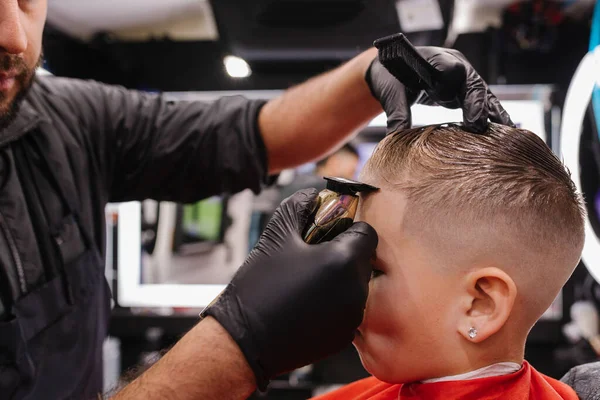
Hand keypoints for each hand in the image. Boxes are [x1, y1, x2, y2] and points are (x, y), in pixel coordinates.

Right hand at [200, 189, 377, 389]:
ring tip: (305, 282)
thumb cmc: (258, 287)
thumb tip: (316, 196)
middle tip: (310, 258)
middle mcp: (355, 290)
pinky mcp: (344, 337)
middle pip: (362, 259)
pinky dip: (333, 303)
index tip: (325, 234)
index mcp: (343, 261)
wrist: (244, 340)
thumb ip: (300, 206)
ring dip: (338, 278)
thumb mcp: (277, 235)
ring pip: (355, 285)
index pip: (367, 233)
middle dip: (342, 254)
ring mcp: (352, 317)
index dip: (346, 229)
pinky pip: (347, 309)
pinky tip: (305, 304)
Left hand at [366, 46, 514, 132]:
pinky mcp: (464, 91)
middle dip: (478, 105)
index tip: (458, 97)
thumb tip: (395, 137)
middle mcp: (454, 66)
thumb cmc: (391, 76)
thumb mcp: (391, 93)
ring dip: (493, 113)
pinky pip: (481, 103)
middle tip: (478, 127)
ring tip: (505, 132)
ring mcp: (462, 78)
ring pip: (482, 94)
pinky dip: (490, 116)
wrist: (391, 70)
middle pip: (473, 83)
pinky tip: (503, 131)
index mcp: (434, 60)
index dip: (458, 82)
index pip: (450, 66)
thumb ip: (397, 112)